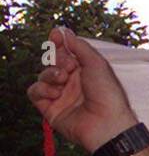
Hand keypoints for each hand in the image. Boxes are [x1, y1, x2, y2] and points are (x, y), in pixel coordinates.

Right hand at [27, 26, 139, 152]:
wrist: (106, 123)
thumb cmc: (107, 94)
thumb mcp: (97, 64)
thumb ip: (80, 47)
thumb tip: (65, 32)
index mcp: (85, 72)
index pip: (66, 53)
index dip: (59, 43)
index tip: (56, 34)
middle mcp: (72, 83)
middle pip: (52, 62)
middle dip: (57, 59)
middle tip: (68, 65)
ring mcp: (61, 96)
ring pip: (43, 76)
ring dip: (50, 74)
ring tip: (63, 79)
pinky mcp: (50, 109)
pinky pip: (35, 92)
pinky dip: (42, 89)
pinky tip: (56, 93)